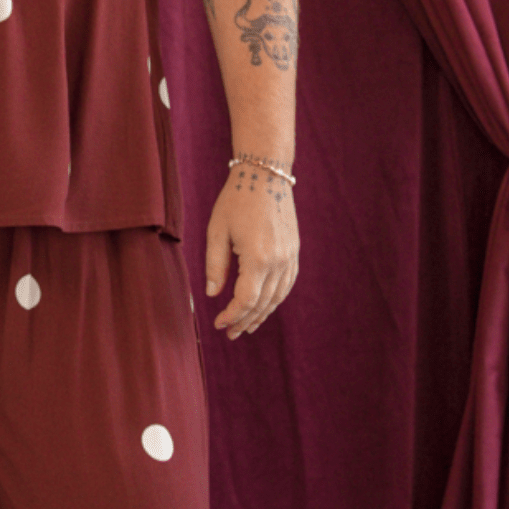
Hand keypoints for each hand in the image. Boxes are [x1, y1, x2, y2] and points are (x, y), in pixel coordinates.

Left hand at [204, 165, 297, 338]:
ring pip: (278, 297)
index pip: (246, 300)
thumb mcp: (217, 231)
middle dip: (245, 321)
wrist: (265, 175)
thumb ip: (215, 265)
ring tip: (247, 326)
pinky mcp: (295, 252)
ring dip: (262, 314)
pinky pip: (287, 284)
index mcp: (257, 258)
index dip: (232, 316)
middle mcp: (278, 261)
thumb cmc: (236, 200)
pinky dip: (275, 299)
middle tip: (230, 333)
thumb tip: (213, 294)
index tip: (219, 324)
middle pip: (263, 303)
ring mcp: (290, 257)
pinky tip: (264, 306)